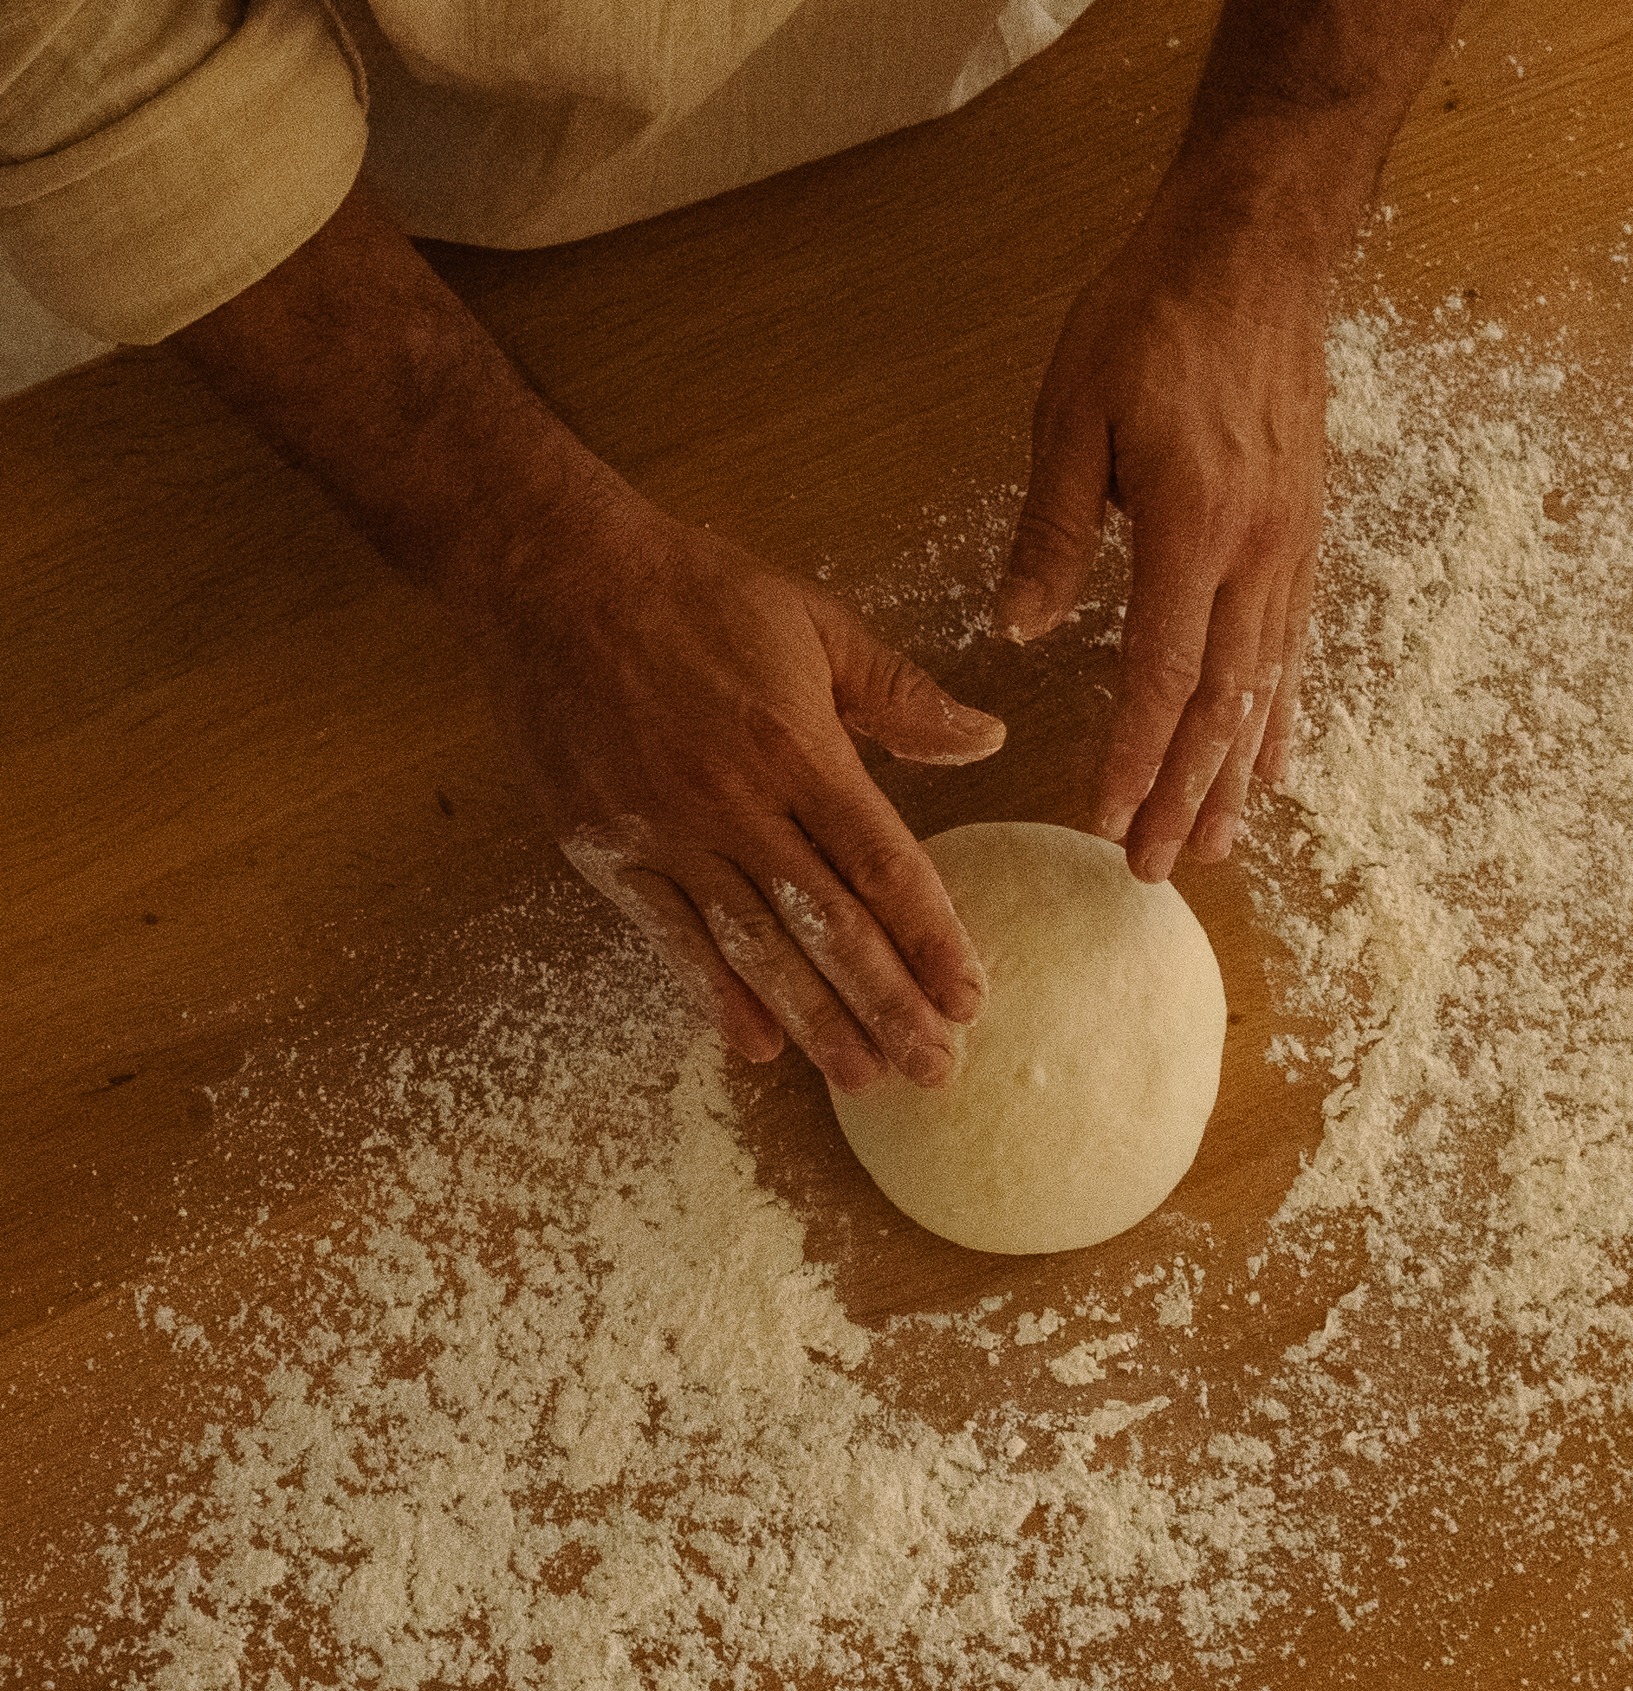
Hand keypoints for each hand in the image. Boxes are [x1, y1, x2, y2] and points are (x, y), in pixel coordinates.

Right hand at [472, 477, 1004, 1090]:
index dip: (931, 938)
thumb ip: (901, 694)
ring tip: (863, 1078)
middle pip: (829, 925)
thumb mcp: (814, 620)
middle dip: (888, 1004)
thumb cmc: (692, 589)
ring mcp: (668, 831)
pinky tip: (755, 1042)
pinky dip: (713, 993)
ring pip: (755, 948)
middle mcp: (737, 800)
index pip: (883, 864)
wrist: (550, 574)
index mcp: (798, 745)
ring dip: (815, 1021)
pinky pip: (669, 937)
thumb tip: (987, 739)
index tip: (970, 996)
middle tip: (937, 1068)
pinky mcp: (607, 848)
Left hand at [996, 200, 1326, 880]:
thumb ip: (1050, 529)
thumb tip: (1017, 627)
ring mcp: (1288, 550)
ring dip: (1237, 776)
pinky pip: (1293, 650)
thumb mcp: (1074, 412)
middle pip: (1222, 705)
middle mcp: (1254, 553)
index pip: (1163, 672)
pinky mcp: (1300, 538)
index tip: (1111, 821)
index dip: (1136, 756)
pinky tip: (1272, 765)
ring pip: (1266, 690)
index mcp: (1192, 525)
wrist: (1257, 252)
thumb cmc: (1156, 319)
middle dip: (1187, 795)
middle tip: (1158, 869)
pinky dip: (1279, 718)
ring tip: (1218, 846)